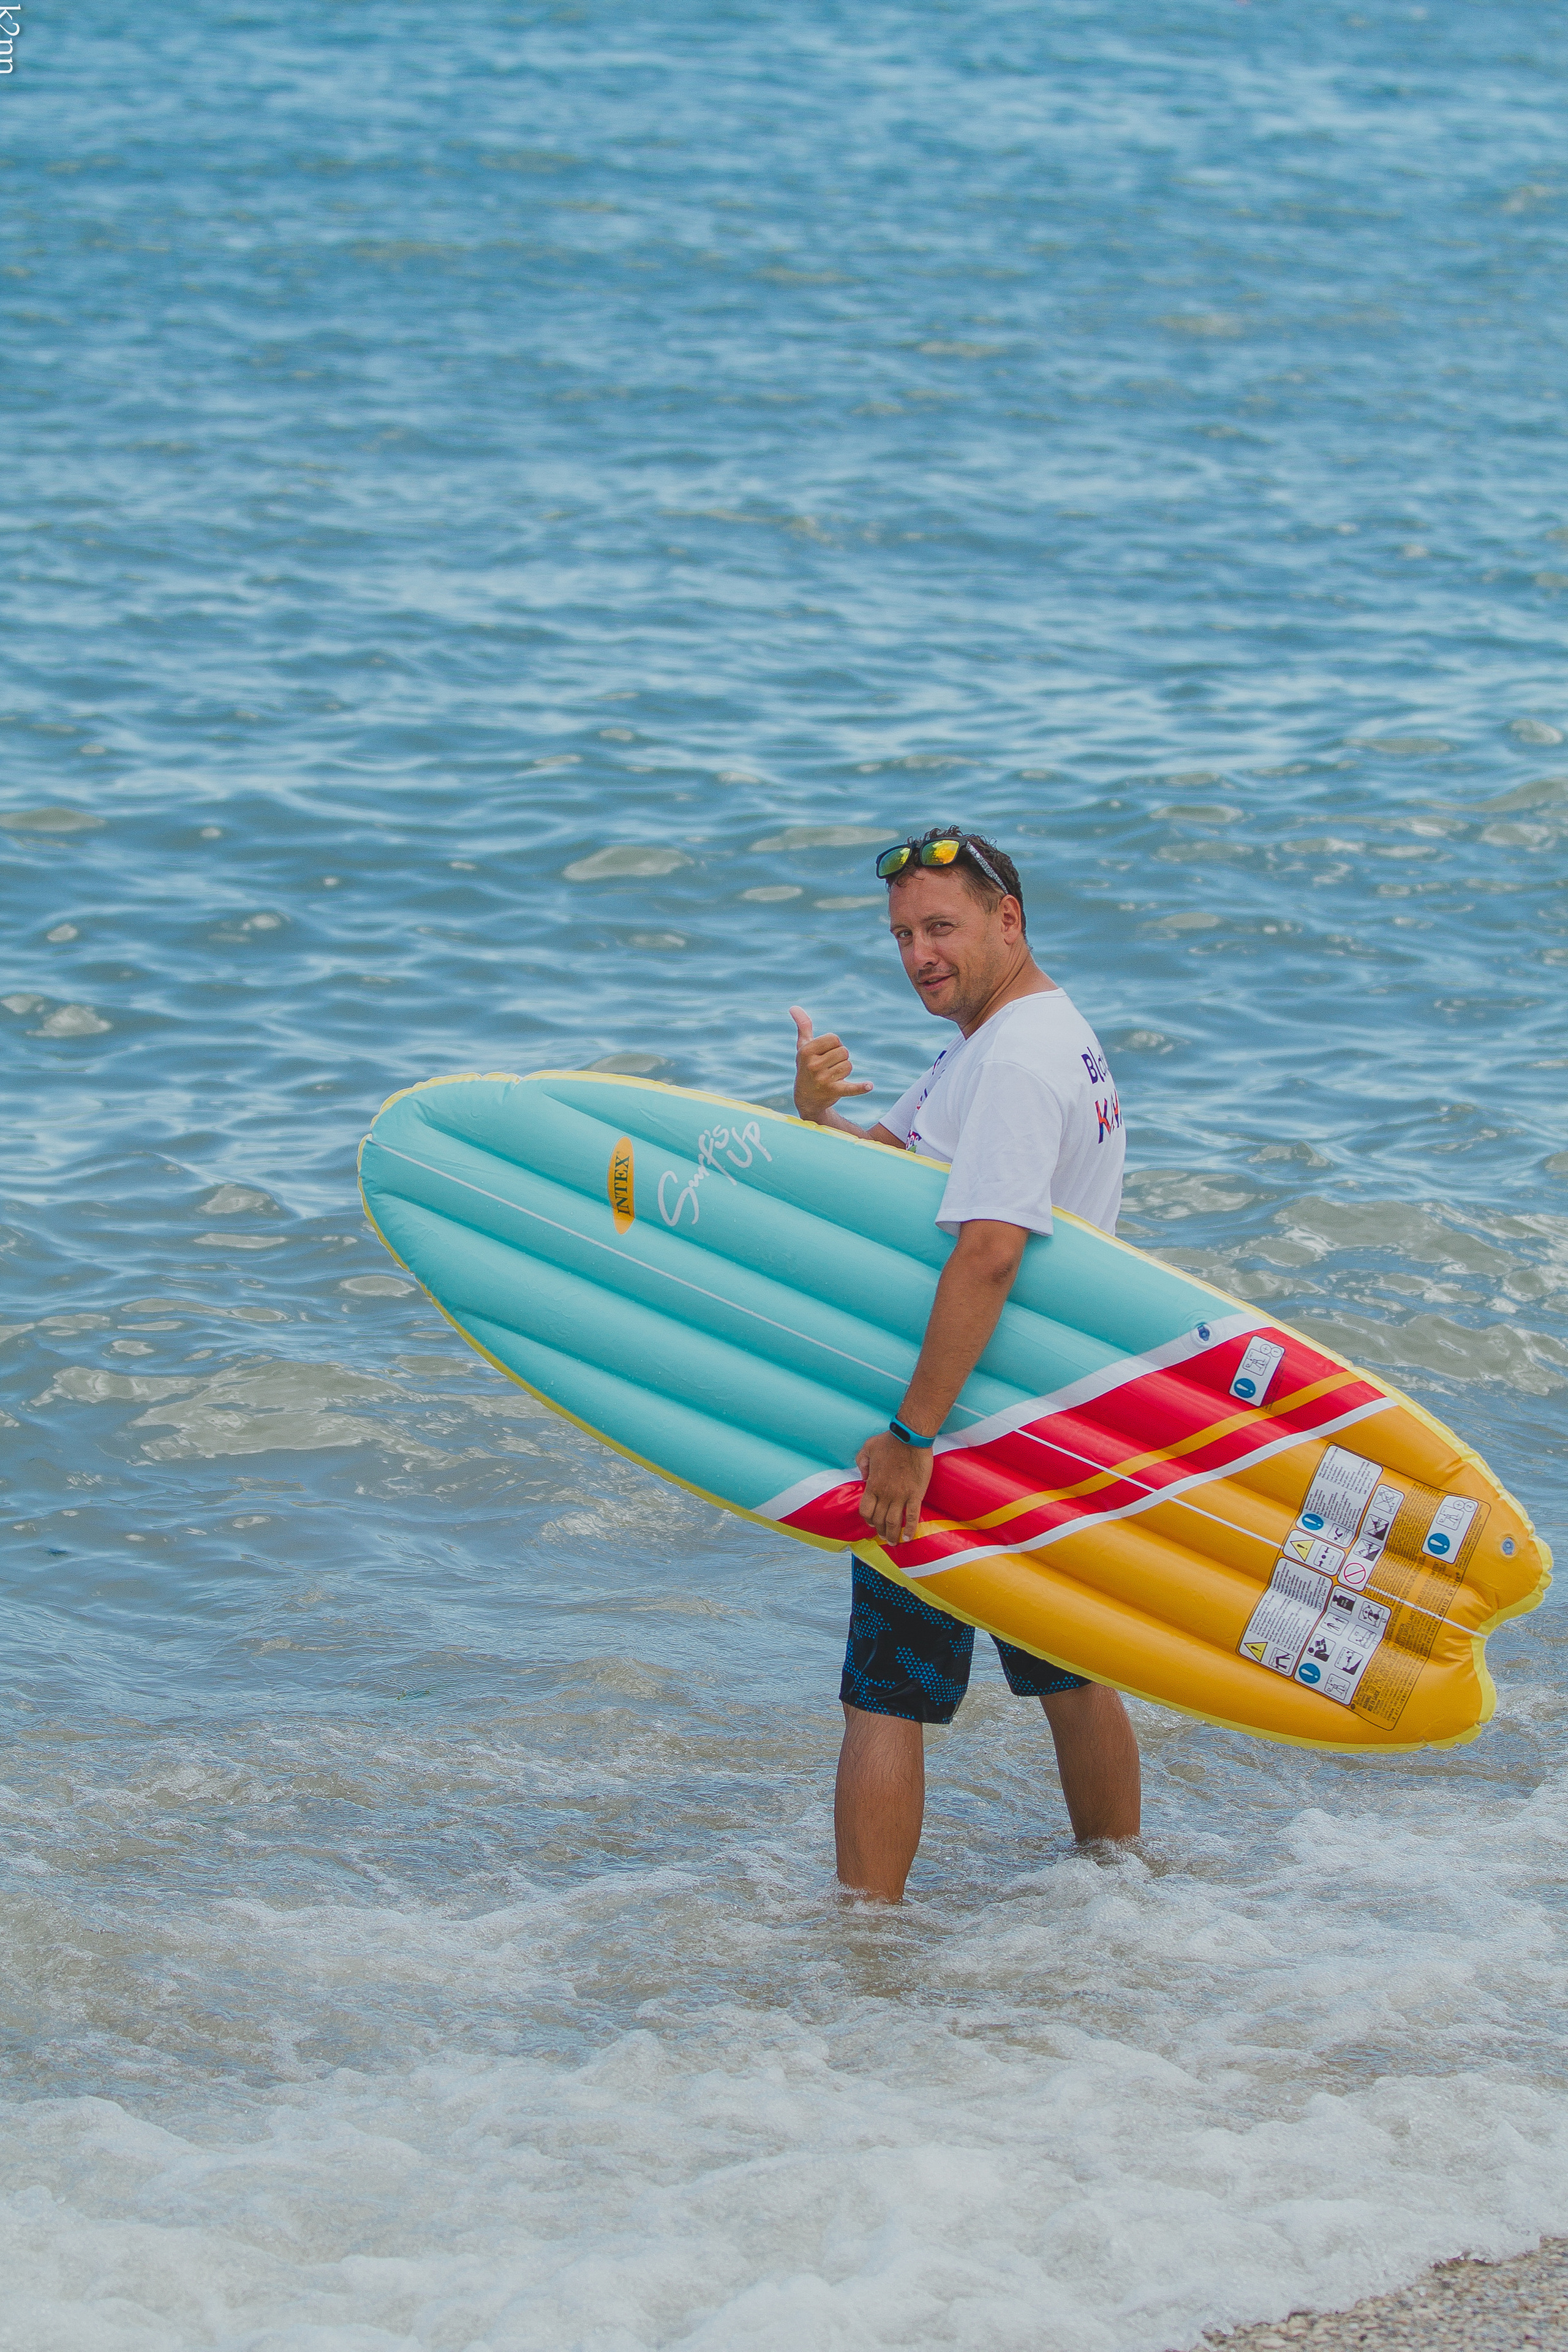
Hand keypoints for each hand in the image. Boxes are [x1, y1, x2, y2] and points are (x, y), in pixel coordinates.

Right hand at [790, 1006, 873, 1123]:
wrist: (806, 1098)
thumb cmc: (806, 1067)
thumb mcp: (803, 1047)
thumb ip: (803, 1026)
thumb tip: (794, 1007)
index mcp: (806, 1051)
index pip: (834, 1038)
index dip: (834, 1045)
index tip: (825, 1054)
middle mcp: (813, 1065)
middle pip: (843, 1052)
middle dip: (840, 1058)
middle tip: (828, 1067)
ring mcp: (823, 1079)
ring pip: (849, 1066)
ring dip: (844, 1071)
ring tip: (832, 1077)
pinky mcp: (834, 1092)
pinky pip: (851, 1088)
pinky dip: (860, 1087)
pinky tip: (869, 1086)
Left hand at [855, 1429, 933, 1547]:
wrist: (910, 1437)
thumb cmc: (889, 1441)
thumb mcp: (867, 1448)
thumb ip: (861, 1463)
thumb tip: (863, 1477)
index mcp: (873, 1485)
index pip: (865, 1511)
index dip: (868, 1519)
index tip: (872, 1522)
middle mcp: (885, 1494)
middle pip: (879, 1520)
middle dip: (880, 1530)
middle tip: (883, 1535)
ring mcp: (901, 1496)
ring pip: (894, 1523)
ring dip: (892, 1535)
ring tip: (894, 1542)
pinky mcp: (916, 1494)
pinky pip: (912, 1516)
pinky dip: (910, 1529)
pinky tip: (908, 1537)